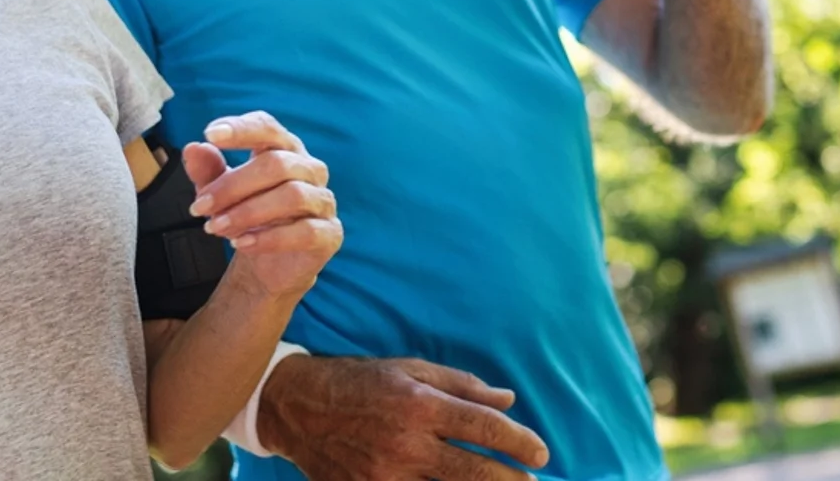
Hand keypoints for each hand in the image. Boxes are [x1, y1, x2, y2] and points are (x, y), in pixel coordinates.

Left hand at [183, 111, 341, 299]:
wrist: (270, 265)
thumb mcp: (221, 194)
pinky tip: (242, 244)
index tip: (210, 134)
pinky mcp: (330, 233)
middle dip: (233, 185)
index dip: (242, 129)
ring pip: (293, 195)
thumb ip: (208, 171)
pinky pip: (305, 231)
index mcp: (284, 149)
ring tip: (215, 228)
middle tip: (199, 207)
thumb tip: (193, 149)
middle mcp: (310, 169)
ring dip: (248, 212)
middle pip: (277, 164)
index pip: (268, 128)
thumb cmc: (249, 218)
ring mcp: (323, 201)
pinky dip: (269, 238)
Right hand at [256, 355, 550, 479]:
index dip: (519, 443)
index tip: (542, 454)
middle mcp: (406, 444)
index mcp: (420, 405)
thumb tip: (508, 401)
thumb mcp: (411, 369)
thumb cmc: (360, 381)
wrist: (298, 407)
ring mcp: (386, 477)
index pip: (484, 428)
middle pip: (474, 473)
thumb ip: (463, 386)